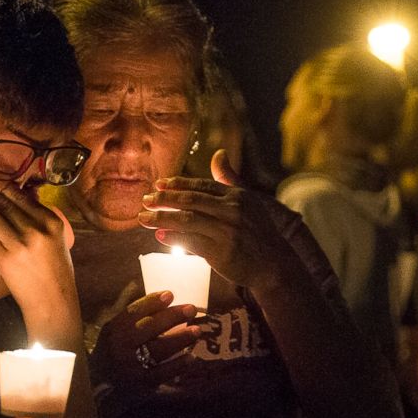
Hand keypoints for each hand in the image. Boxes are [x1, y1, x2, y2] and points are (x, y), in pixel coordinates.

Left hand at [0, 174, 74, 314]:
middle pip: (4, 203)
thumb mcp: (58, 239)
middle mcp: (36, 230)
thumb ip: (41, 218)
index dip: (2, 185)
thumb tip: (22, 196)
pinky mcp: (5, 259)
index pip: (22, 198)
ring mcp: (20, 244)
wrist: (53, 302)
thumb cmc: (56, 271)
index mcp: (52, 221)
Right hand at [91, 290, 200, 388]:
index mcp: (114, 330)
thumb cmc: (112, 352)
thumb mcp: (113, 332)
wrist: (98, 384)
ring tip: (196, 330)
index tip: (170, 294)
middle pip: (149, 327)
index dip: (152, 302)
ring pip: (159, 348)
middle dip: (172, 316)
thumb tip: (162, 300)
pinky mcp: (141, 383)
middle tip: (191, 309)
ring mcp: (131, 365)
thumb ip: (132, 318)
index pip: (133, 312)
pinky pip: (164, 371)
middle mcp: (121, 346)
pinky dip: (179, 364)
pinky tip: (192, 358)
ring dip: (181, 338)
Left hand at [137, 149, 297, 291]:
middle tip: (145, 200)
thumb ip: (229, 179)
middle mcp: (232, 210)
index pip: (201, 185)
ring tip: (143, 218)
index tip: (158, 184)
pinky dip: (173, 237)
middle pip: (190, 200)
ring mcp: (227, 231)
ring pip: (187, 220)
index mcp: (236, 196)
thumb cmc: (257, 231)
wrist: (274, 264)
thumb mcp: (248, 201)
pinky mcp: (222, 251)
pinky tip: (159, 235)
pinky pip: (191, 241)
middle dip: (164, 199)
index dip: (177, 184)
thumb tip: (218, 153)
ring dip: (161, 218)